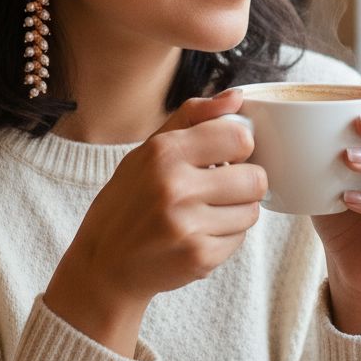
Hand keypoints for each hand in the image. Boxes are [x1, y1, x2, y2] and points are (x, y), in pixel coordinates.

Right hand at [44, 89, 266, 354]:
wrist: (104, 263)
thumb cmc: (129, 199)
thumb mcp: (149, 149)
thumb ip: (194, 116)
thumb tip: (237, 97)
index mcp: (164, 151)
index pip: (240, 137)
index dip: (239, 146)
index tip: (225, 155)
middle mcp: (175, 186)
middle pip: (256, 178)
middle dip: (244, 182)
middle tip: (220, 187)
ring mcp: (187, 225)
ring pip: (252, 211)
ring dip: (236, 211)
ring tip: (206, 211)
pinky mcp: (198, 258)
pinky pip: (240, 240)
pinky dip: (225, 237)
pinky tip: (198, 234)